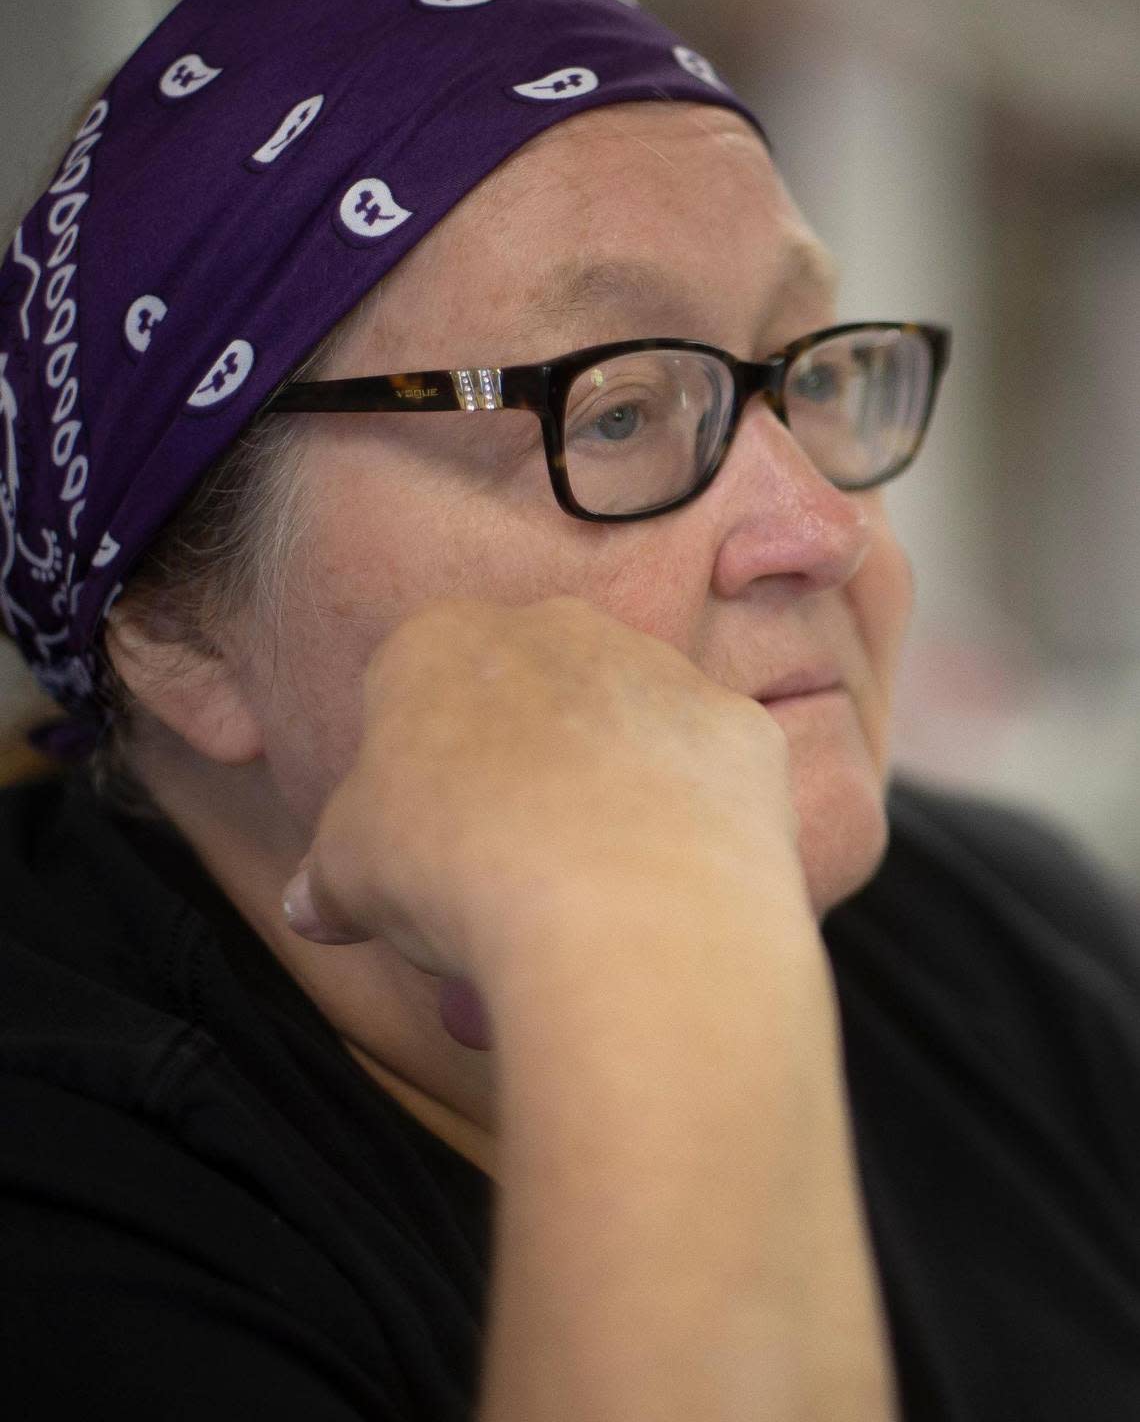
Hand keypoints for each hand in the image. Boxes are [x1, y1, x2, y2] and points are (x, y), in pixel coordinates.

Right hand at [285, 596, 805, 1006]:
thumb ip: (330, 875)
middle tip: (506, 870)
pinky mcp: (736, 726)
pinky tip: (666, 884)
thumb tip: (309, 905)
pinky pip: (703, 772)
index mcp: (440, 641)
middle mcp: (556, 627)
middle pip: (526, 698)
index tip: (422, 844)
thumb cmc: (457, 867)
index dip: (413, 772)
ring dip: (605, 791)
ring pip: (620, 728)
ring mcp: (656, 670)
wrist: (616, 900)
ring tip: (591, 894)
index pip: (414, 689)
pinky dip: (686, 821)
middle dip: (515, 770)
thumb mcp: (351, 876)